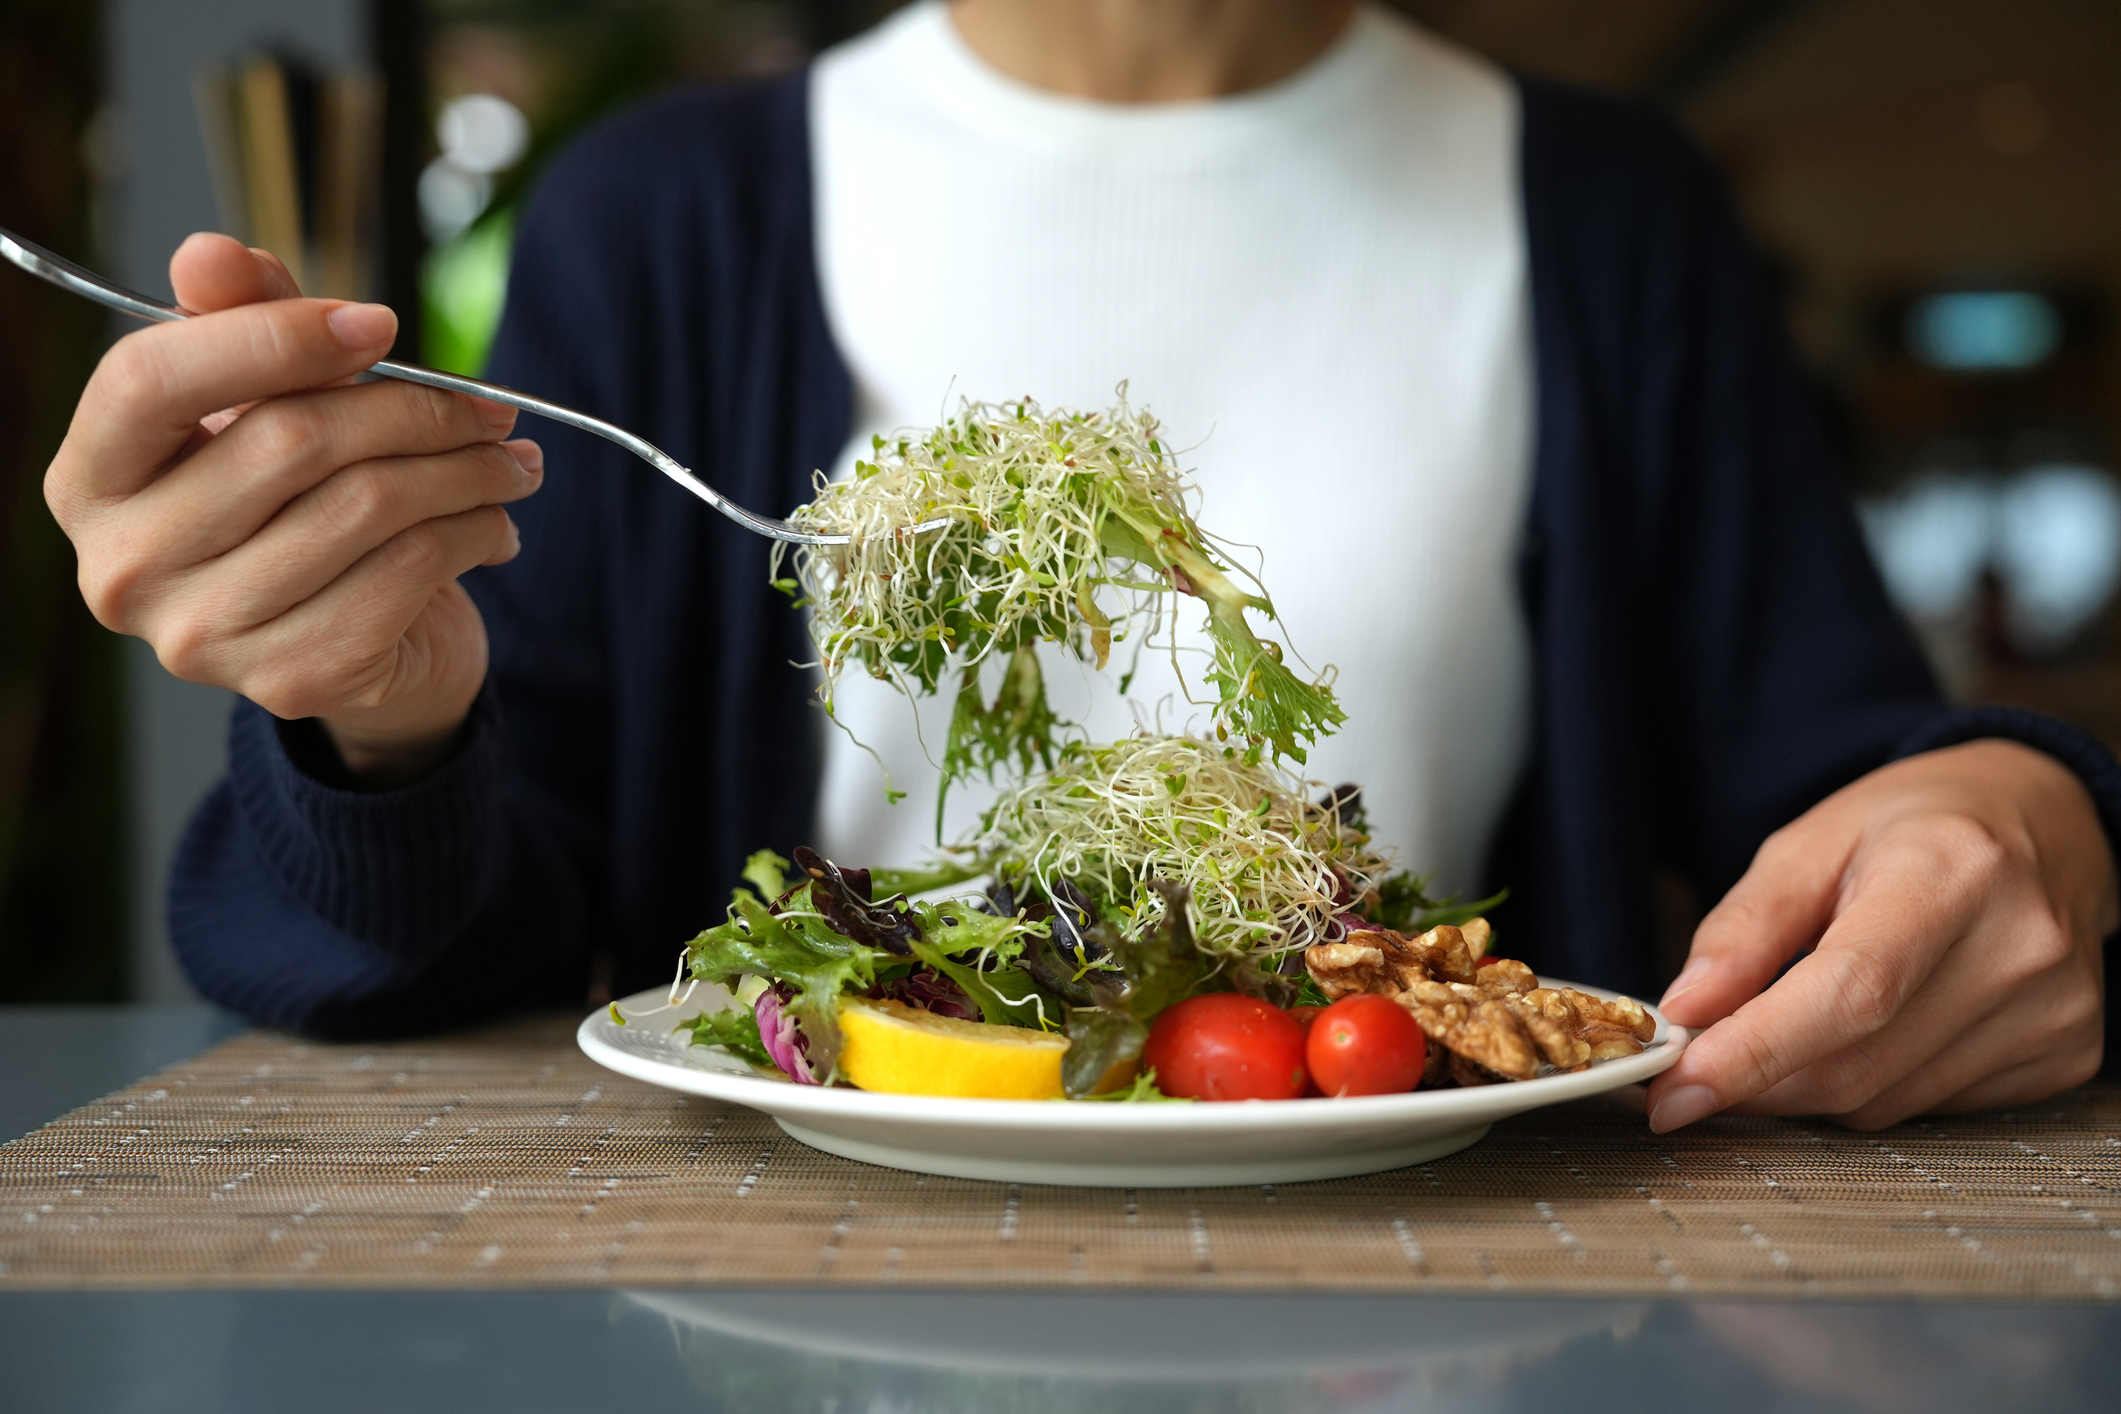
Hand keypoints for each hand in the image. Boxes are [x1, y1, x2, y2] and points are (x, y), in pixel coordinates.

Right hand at [44, 233, 540, 785]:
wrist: (368, 654)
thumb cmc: (303, 509)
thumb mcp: (267, 404)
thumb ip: (242, 321)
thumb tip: (210, 254)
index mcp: (91, 479)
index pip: (149, 379)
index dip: (272, 336)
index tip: (381, 324)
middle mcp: (125, 566)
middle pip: (287, 440)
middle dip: (413, 408)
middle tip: (492, 407)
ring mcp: (203, 634)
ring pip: (365, 504)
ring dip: (466, 470)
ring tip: (511, 459)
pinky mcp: (294, 679)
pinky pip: (408, 568)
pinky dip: (475, 532)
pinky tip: (497, 523)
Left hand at [1646, 739, 2114, 1131]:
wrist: (2044, 821)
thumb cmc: (1917, 826)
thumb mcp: (1810, 843)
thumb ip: (1743, 929)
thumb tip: (1685, 1011)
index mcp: (1951, 873)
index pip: (1850, 992)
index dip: (1755, 1051)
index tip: (1677, 1088)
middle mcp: (2019, 948)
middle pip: (1857, 1064)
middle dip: (1758, 1076)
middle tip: (1699, 1061)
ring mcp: (2052, 1011)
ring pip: (1883, 1102)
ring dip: (1810, 1083)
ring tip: (1800, 1018)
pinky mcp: (2064, 1055)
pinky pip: (1928, 1108)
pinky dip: (1872, 1083)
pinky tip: (1876, 1027)